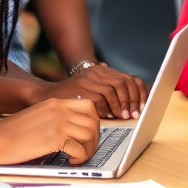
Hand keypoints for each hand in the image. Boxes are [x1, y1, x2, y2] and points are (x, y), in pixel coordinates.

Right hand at [0, 98, 99, 164]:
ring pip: (90, 135)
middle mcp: (59, 109)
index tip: (88, 134)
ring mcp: (58, 123)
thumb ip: (56, 117)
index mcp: (56, 102)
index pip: (89, 106)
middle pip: (93, 121)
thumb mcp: (38, 115)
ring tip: (78, 157)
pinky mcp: (54, 139)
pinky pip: (80, 149)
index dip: (94, 122)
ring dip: (88, 149)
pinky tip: (71, 161)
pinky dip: (80, 157)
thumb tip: (75, 130)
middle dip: (94, 139)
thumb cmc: (12, 132)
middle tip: (85, 149)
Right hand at [32, 63, 147, 119]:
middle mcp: (95, 72)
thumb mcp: (89, 87)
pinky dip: (107, 109)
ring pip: (113, 90)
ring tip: (123, 117)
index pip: (128, 78)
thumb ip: (106, 88)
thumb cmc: (70, 96)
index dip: (139, 92)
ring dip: (121, 105)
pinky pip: (100, 99)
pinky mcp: (80, 89)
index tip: (143, 106)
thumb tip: (132, 97)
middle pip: (123, 83)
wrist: (44, 96)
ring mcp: (88, 79)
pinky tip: (109, 117)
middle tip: (134, 115)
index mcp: (101, 71)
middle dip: (132, 100)